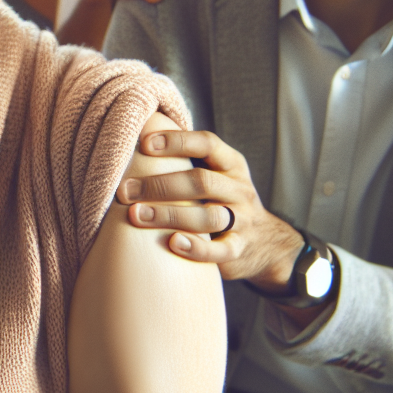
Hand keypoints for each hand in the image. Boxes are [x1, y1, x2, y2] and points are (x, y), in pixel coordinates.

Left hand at [114, 128, 303, 291]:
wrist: (266, 242)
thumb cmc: (222, 201)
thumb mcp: (216, 176)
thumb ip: (186, 163)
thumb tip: (134, 144)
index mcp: (231, 165)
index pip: (207, 143)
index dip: (177, 141)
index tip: (145, 144)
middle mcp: (239, 190)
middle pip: (201, 181)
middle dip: (160, 185)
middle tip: (126, 191)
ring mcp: (242, 220)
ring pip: (207, 216)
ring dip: (169, 215)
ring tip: (136, 215)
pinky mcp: (239, 249)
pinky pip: (220, 250)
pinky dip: (196, 248)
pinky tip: (172, 243)